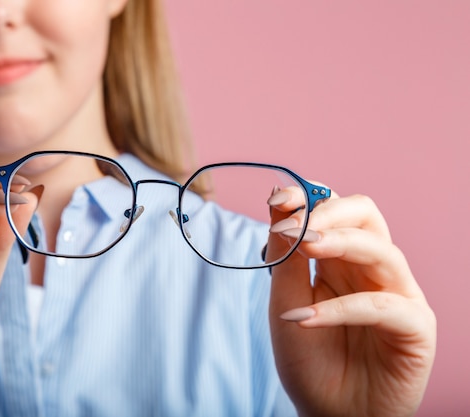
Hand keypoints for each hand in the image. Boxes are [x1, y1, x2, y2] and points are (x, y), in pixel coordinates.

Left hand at [267, 186, 435, 416]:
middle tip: (295, 226)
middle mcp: (372, 271)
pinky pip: (383, 305)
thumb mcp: (285, 302)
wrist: (328, 414)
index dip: (310, 197)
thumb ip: (284, 255)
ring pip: (381, 250)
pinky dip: (340, 309)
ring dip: (338, 243)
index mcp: (340, 261)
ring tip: (301, 247)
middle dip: (330, 212)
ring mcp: (398, 296)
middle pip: (367, 215)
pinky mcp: (414, 328)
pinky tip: (303, 318)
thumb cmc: (309, 360)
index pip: (337, 210)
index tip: (279, 200)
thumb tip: (278, 200)